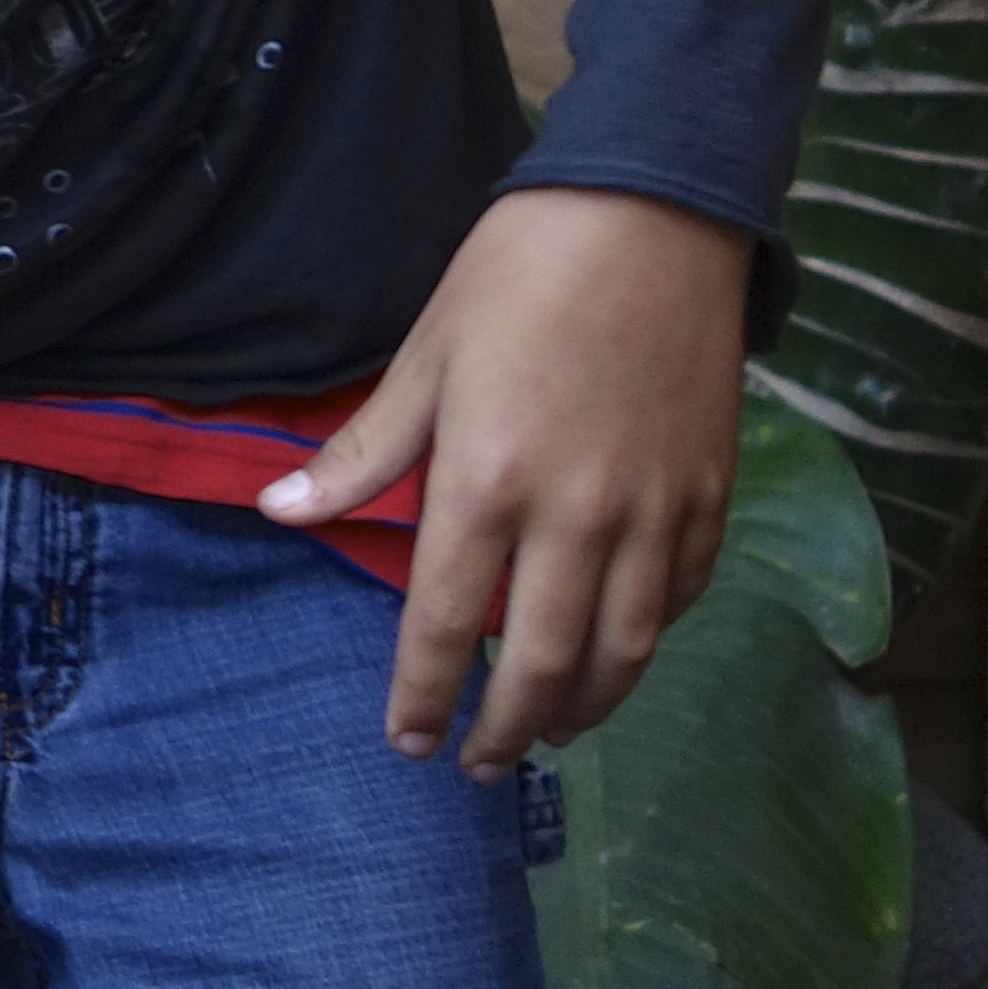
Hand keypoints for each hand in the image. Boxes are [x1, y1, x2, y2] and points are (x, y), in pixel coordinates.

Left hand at [259, 185, 747, 779]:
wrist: (648, 222)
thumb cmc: (514, 280)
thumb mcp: (423, 358)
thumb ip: (362, 454)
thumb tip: (278, 510)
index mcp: (489, 484)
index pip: (447, 624)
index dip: (425, 694)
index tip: (408, 741)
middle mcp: (577, 519)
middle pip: (542, 662)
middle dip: (507, 729)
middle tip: (480, 767)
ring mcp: (653, 515)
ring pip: (624, 651)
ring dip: (584, 706)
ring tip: (549, 732)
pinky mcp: (709, 498)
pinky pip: (679, 600)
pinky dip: (646, 642)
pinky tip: (617, 652)